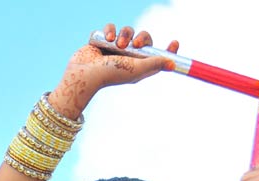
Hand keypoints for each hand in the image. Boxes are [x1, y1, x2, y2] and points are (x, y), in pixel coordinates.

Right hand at [49, 25, 178, 118]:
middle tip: (136, 44)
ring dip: (124, 34)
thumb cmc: (109, 74)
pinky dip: (110, 30)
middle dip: (142, 37)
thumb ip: (154, 64)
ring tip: (116, 45)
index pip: (157, 56)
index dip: (167, 50)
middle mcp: (128, 57)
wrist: (83, 73)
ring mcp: (114, 49)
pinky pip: (111, 28)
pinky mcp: (102, 42)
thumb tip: (172, 63)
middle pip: (144, 38)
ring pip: (127, 30)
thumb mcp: (135, 69)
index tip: (175, 42)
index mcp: (138, 66)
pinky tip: (107, 39)